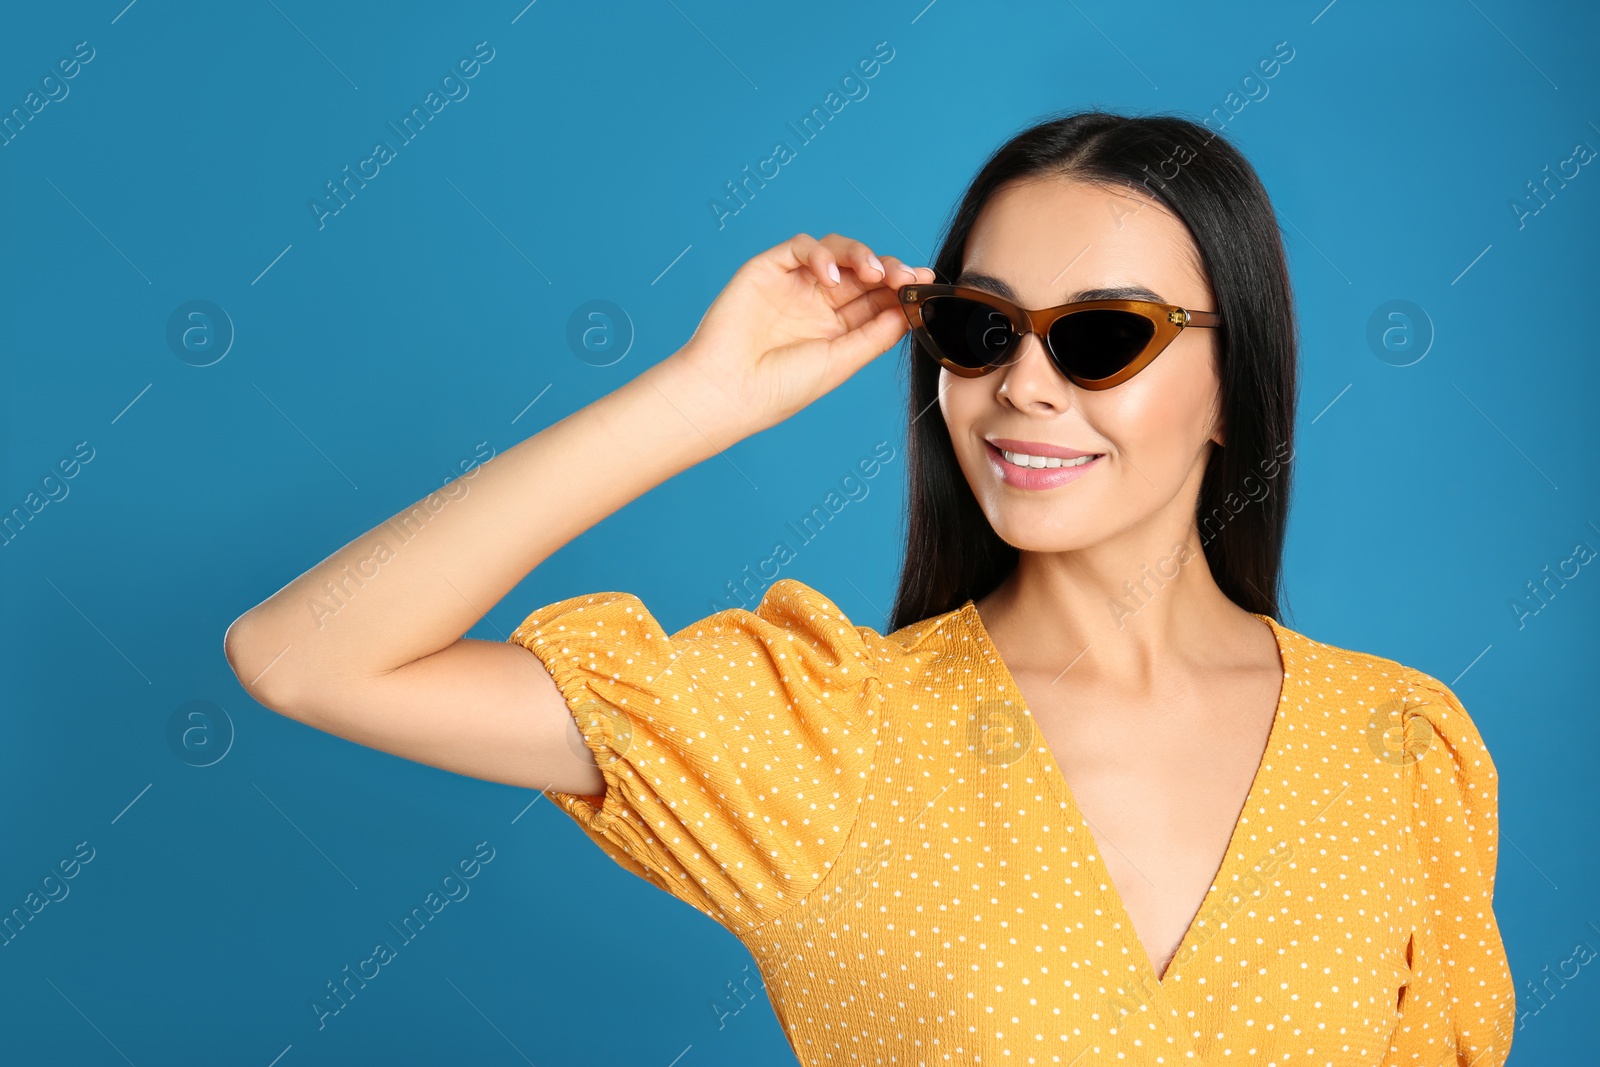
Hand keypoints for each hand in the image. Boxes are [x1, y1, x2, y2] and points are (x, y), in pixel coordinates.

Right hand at [664, 232, 937, 434]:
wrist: (727, 391)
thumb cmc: (778, 388)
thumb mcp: (840, 363)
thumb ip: (875, 336)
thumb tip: (910, 312)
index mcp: (835, 330)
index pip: (876, 300)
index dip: (902, 289)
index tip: (926, 285)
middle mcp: (817, 303)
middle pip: (862, 272)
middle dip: (890, 270)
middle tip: (907, 277)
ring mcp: (794, 284)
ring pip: (837, 252)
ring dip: (862, 256)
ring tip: (875, 274)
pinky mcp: (768, 268)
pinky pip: (801, 246)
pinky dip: (821, 254)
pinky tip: (829, 277)